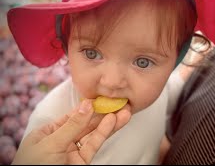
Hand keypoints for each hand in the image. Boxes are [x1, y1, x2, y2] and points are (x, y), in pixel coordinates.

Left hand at [11, 100, 130, 164]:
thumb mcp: (50, 143)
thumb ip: (72, 125)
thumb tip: (87, 105)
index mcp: (47, 133)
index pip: (71, 116)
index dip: (87, 107)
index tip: (102, 97)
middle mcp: (62, 140)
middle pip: (85, 124)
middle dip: (102, 113)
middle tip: (118, 102)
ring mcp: (73, 152)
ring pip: (93, 134)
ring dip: (109, 122)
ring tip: (124, 111)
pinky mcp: (83, 161)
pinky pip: (95, 144)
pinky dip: (104, 133)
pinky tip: (114, 122)